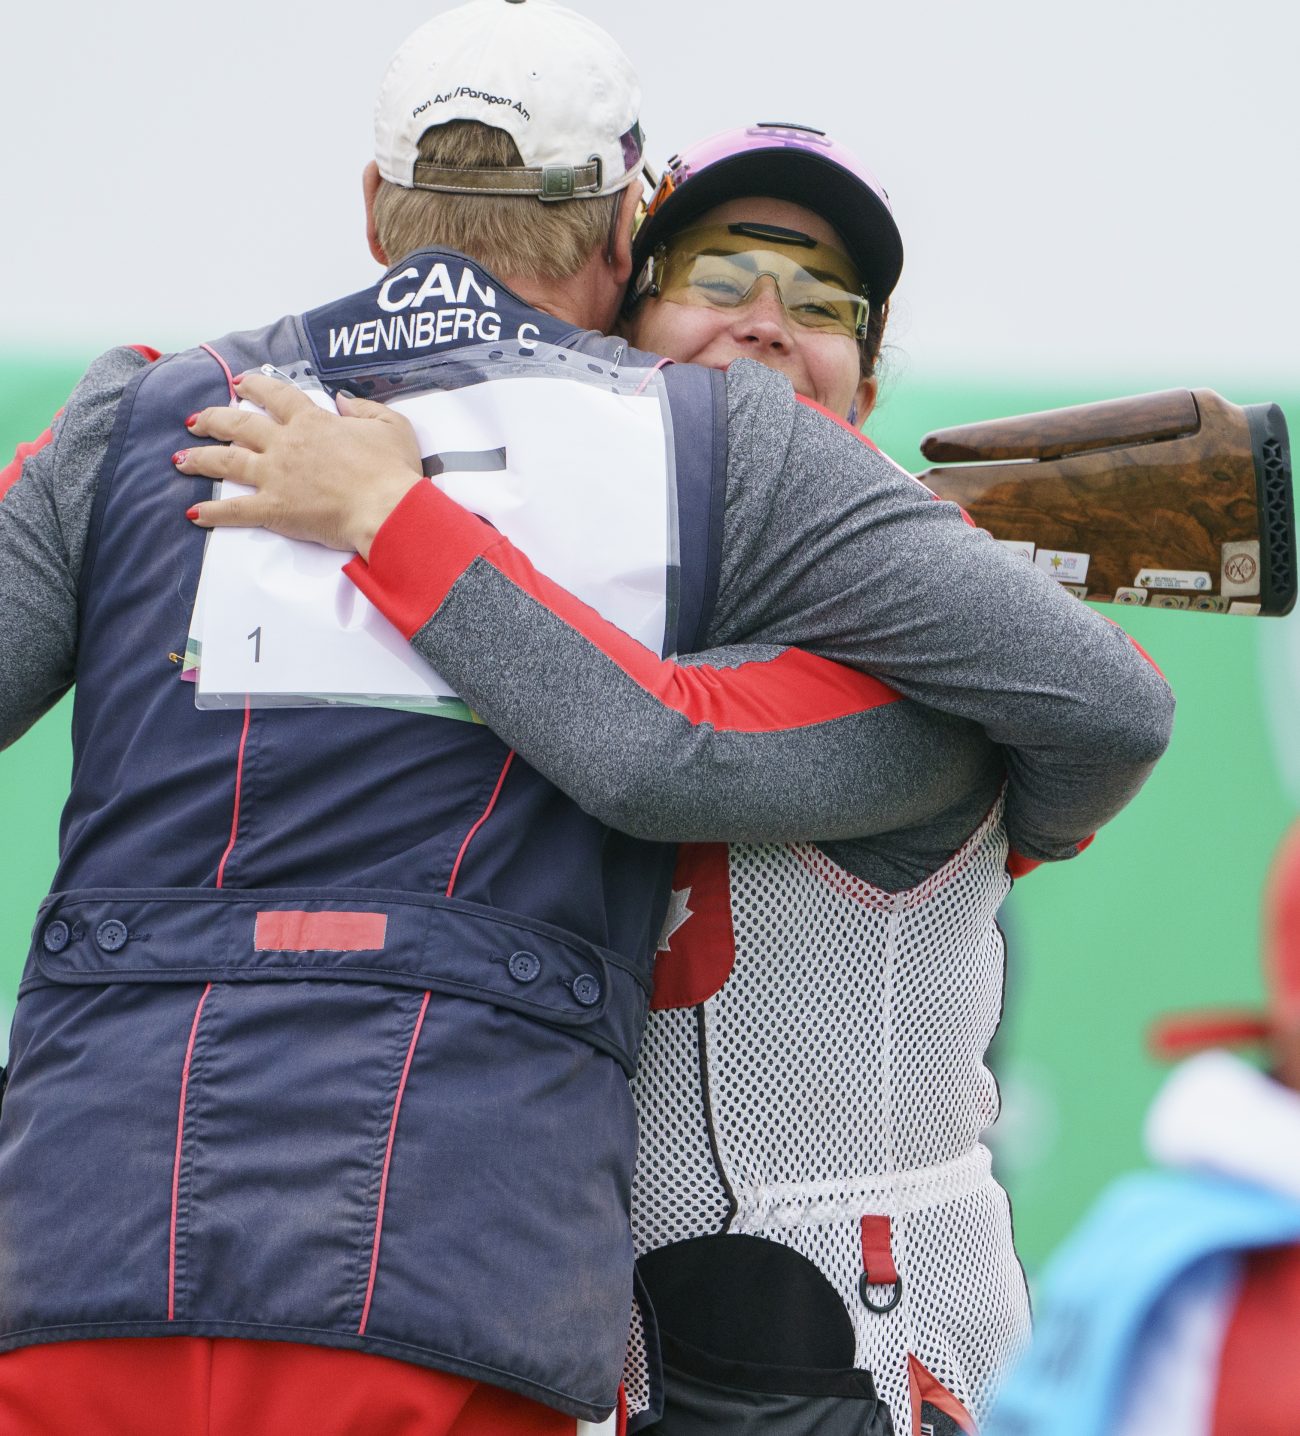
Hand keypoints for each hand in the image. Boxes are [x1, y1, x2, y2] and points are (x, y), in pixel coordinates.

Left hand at [175, 372, 423, 557]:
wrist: (386, 507)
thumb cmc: (392, 470)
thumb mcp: (391, 426)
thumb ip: (364, 409)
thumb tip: (343, 400)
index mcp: (312, 421)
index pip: (275, 395)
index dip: (254, 386)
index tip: (239, 383)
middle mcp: (286, 444)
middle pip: (238, 424)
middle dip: (213, 420)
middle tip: (195, 421)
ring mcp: (276, 476)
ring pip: (227, 461)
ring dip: (200, 459)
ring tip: (179, 459)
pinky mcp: (274, 508)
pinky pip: (235, 510)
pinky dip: (212, 512)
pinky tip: (193, 514)